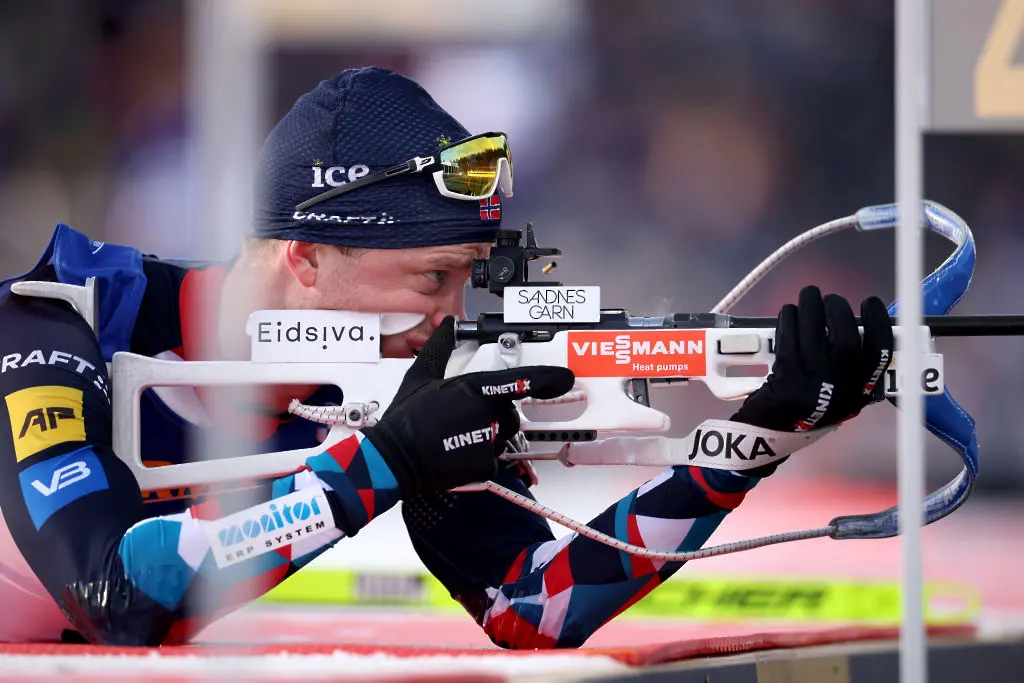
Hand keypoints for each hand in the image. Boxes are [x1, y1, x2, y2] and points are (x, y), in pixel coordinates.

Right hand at [362, 317, 574, 495]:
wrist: (394, 459)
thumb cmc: (406, 418)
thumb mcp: (420, 376)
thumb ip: (440, 347)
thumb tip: (447, 323)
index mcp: (474, 388)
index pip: (520, 382)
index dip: (547, 379)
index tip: (565, 378)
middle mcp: (486, 413)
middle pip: (508, 414)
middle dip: (492, 417)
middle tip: (460, 423)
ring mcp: (487, 440)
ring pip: (501, 437)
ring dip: (486, 438)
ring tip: (455, 439)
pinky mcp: (484, 465)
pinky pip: (492, 460)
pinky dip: (478, 460)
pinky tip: (456, 455)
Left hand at [731, 286, 892, 473]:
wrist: (774, 431)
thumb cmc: (811, 406)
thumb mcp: (843, 393)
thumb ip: (853, 365)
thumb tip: (856, 323)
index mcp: (860, 392)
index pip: (880, 354)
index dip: (878, 323)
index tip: (870, 303)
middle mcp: (839, 388)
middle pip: (846, 340)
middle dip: (839, 310)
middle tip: (832, 299)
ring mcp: (810, 382)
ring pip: (813, 334)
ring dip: (811, 307)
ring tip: (809, 295)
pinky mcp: (784, 375)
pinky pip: (788, 337)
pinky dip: (789, 318)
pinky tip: (789, 311)